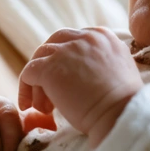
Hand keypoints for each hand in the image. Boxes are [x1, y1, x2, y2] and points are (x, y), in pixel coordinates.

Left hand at [18, 26, 142, 148]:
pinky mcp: (49, 68)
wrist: (119, 114)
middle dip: (50, 66)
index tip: (66, 82)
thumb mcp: (120, 69)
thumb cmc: (123, 103)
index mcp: (102, 36)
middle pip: (55, 43)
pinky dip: (26, 89)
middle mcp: (83, 37)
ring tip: (45, 107)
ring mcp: (65, 51)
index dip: (66, 61)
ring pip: (40, 58)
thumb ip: (104, 61)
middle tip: (51, 94)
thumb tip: (88, 71)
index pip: (74, 40)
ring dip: (39, 82)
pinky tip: (30, 107)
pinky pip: (29, 73)